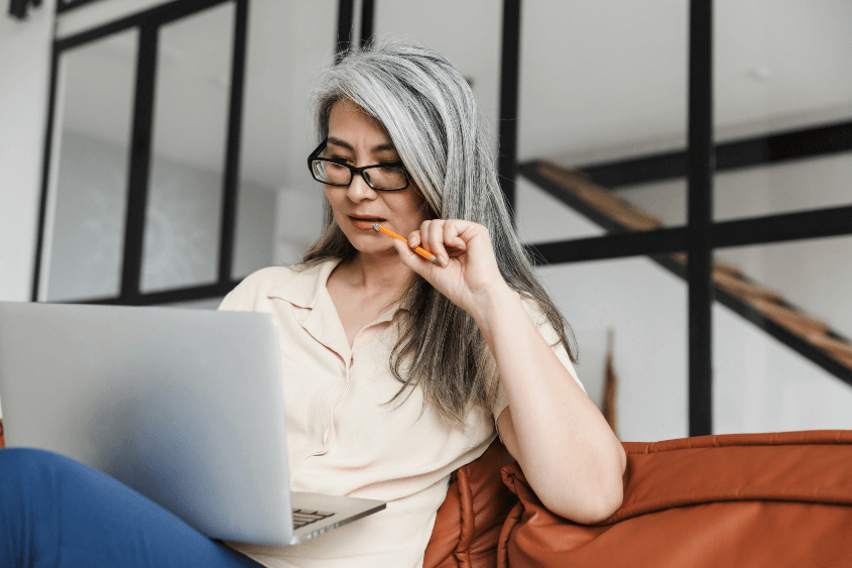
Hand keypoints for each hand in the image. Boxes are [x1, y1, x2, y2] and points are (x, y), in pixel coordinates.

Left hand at [390, 219, 512, 318]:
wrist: (475, 294)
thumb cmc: (455, 285)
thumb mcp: (426, 269)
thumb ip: (410, 255)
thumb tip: (394, 240)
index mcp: (444, 246)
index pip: (423, 232)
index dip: (415, 237)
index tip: (413, 247)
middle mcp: (454, 237)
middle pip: (428, 225)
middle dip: (425, 242)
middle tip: (434, 259)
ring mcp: (464, 232)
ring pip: (436, 224)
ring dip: (435, 244)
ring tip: (445, 260)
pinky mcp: (475, 230)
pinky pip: (450, 224)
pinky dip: (449, 240)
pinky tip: (461, 251)